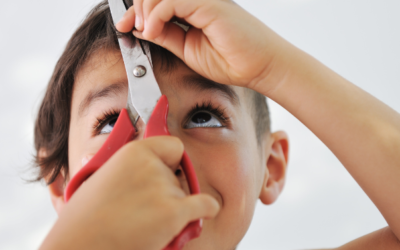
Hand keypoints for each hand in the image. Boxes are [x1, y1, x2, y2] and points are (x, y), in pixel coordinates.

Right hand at [40, 137, 218, 249]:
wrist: (78, 247)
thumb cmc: (83, 220)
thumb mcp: (98, 178)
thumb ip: (126, 167)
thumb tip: (144, 159)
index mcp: (133, 152)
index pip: (173, 146)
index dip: (170, 161)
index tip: (166, 170)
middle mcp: (151, 166)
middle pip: (177, 175)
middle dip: (167, 190)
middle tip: (145, 208)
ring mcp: (164, 189)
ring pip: (185, 194)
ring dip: (174, 208)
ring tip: (146, 223)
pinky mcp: (173, 213)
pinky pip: (206, 205)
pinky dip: (206, 210)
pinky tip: (202, 213)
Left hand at [116, 0, 293, 93]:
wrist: (260, 67)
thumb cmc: (231, 61)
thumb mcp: (187, 50)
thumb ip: (165, 36)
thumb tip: (140, 27)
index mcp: (192, 10)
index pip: (158, 1)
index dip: (136, 9)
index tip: (122, 24)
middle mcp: (197, 1)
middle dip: (136, 7)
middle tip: (126, 26)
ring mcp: (204, 1)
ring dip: (144, 9)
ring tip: (143, 29)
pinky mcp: (210, 5)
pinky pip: (173, 1)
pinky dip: (157, 14)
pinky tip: (152, 29)